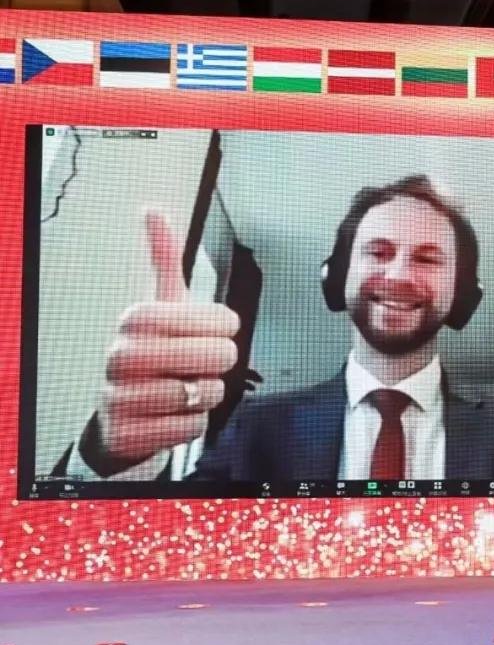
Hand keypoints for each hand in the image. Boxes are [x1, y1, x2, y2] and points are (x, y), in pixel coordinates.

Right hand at [95, 210, 239, 463]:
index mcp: (136, 319)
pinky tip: (173, 413)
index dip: (224, 328)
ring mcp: (123, 397)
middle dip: (219, 362)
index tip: (210, 330)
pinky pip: (194, 426)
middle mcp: (123, 356)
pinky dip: (194, 422)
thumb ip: (163, 258)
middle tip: (200, 363)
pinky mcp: (131, 434)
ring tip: (182, 386)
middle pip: (218, 357)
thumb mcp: (161, 305)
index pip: (219, 320)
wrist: (118, 413)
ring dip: (205, 393)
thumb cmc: (150, 353)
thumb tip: (153, 210)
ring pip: (208, 393)